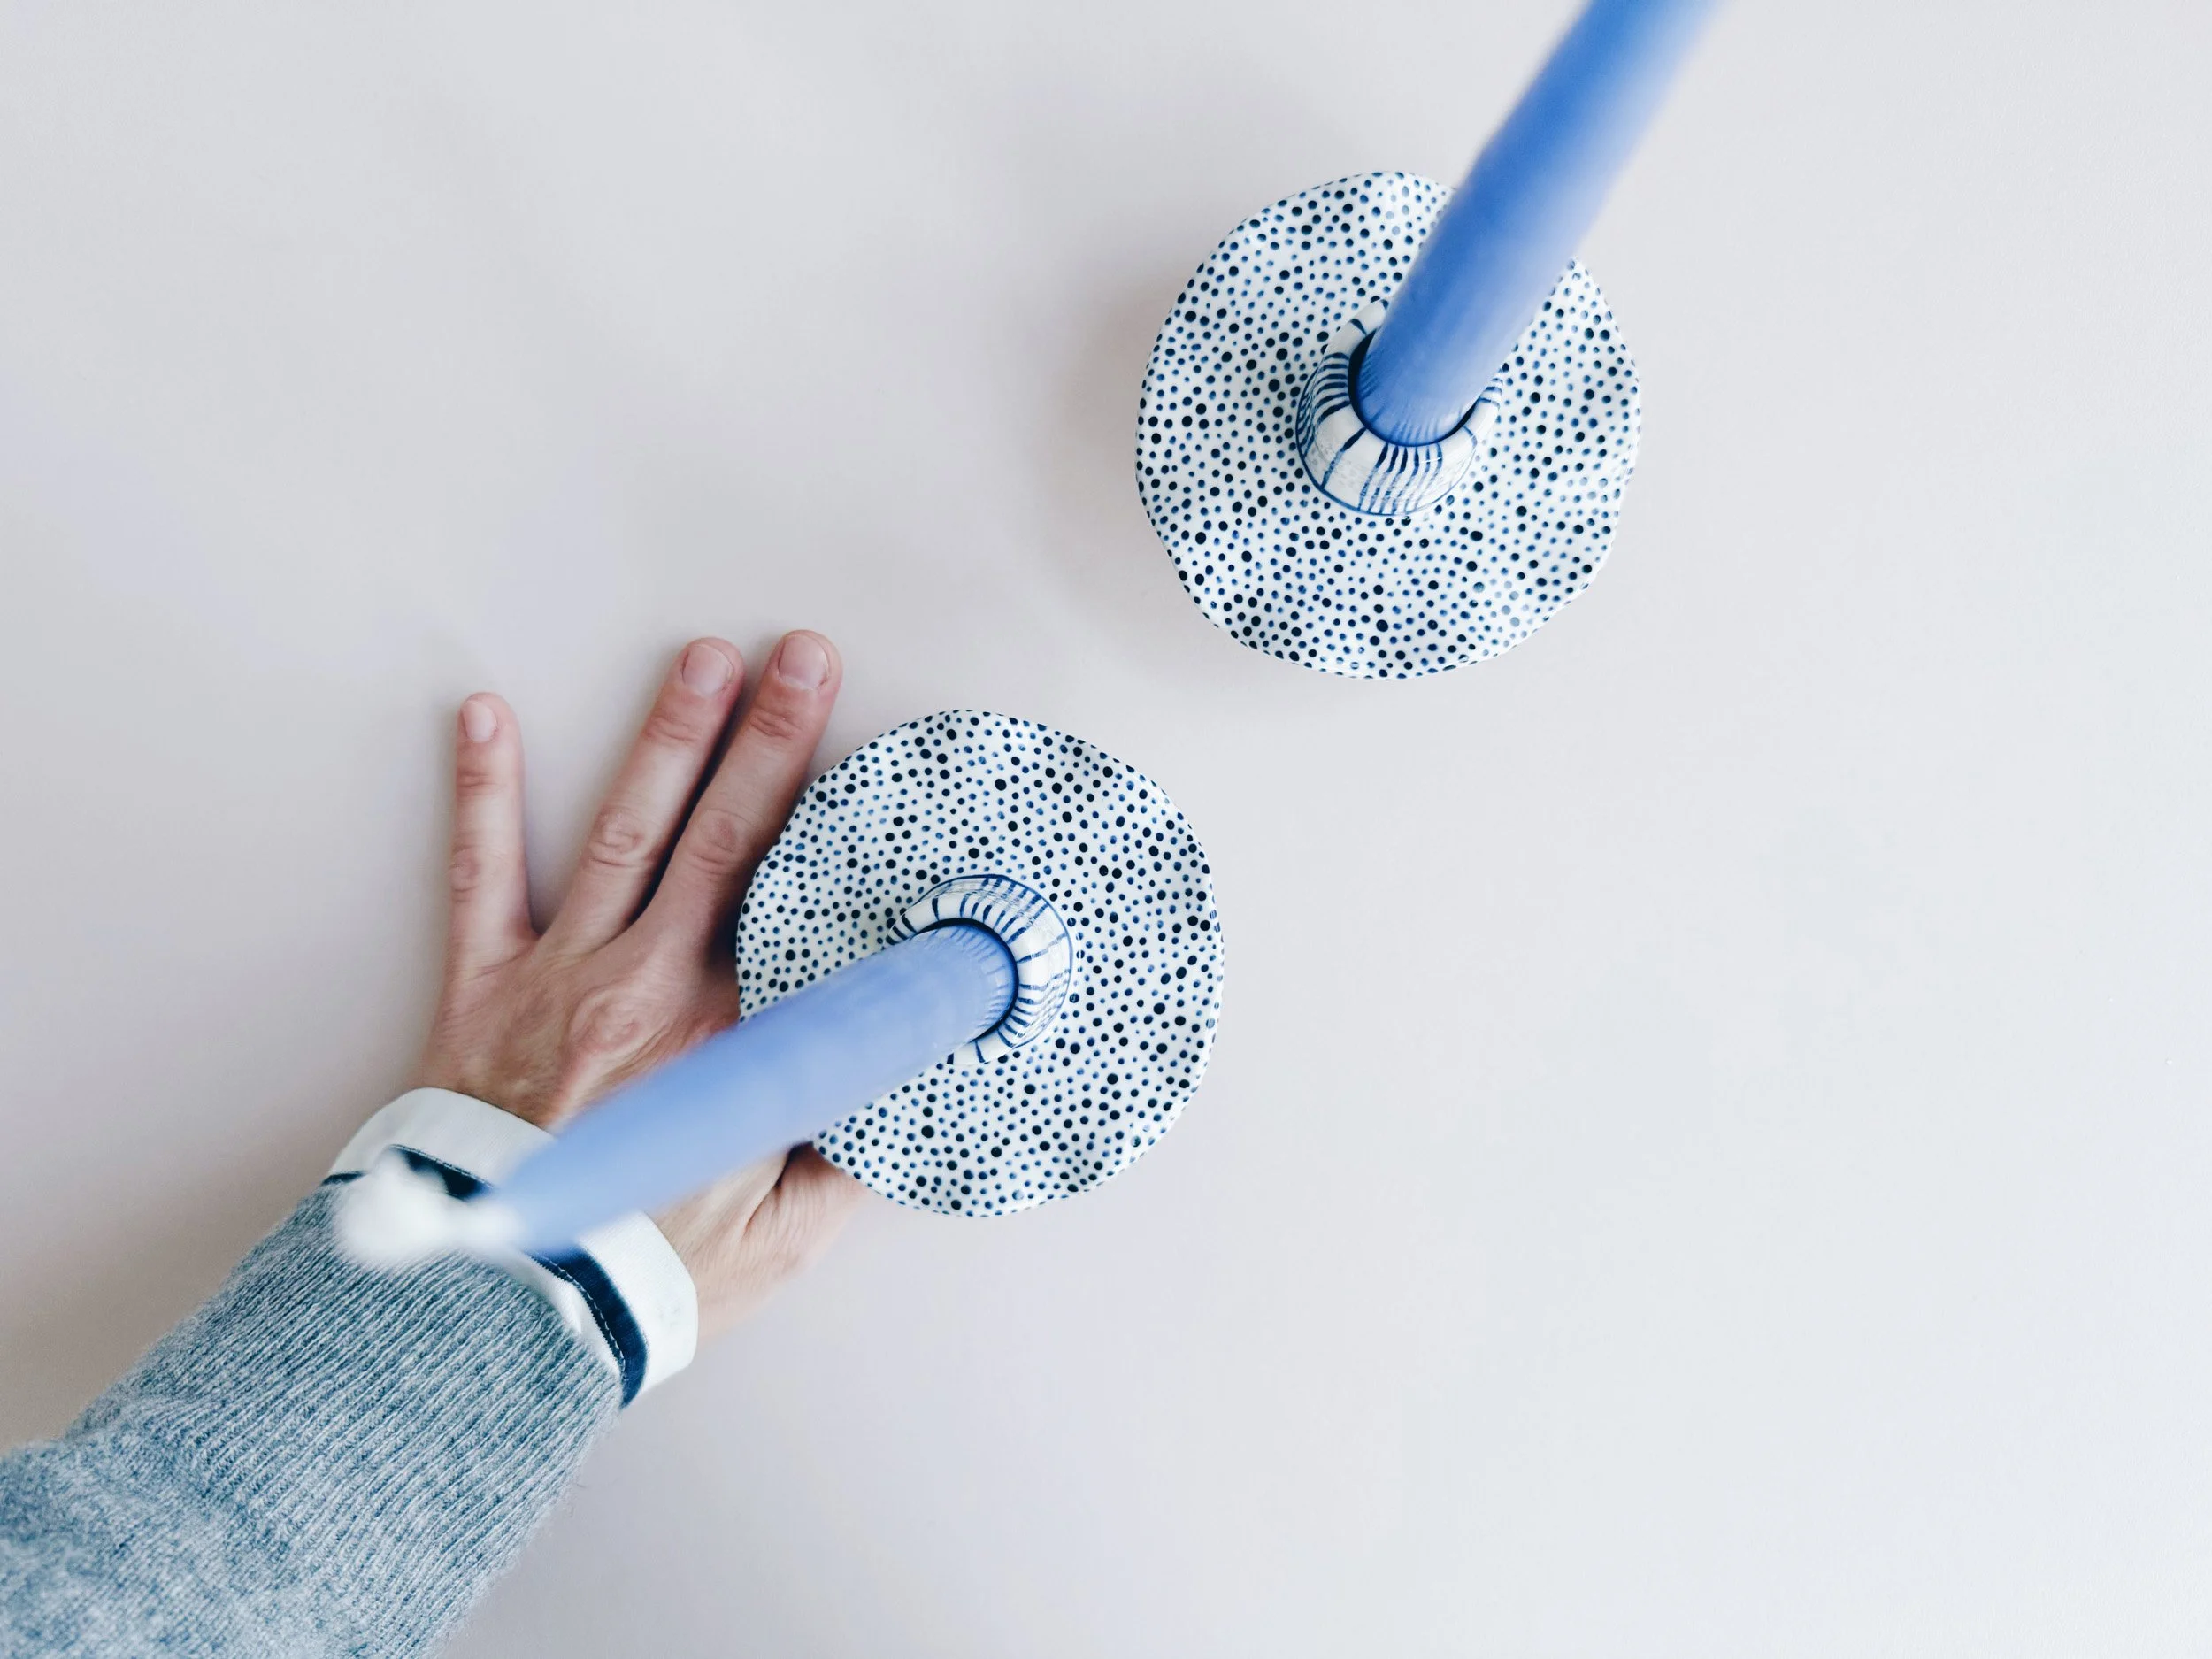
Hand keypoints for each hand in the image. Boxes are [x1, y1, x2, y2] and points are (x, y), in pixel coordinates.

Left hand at [415, 631, 865, 1338]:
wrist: (500, 1314)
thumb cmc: (647, 1272)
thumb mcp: (787, 1231)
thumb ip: (853, 1147)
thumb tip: (912, 1082)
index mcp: (733, 1035)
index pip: (802, 906)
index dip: (841, 829)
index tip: (880, 764)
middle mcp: (650, 983)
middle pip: (726, 839)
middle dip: (771, 738)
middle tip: (803, 656)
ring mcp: (560, 976)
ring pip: (625, 832)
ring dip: (667, 737)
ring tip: (701, 658)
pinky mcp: (481, 989)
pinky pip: (478, 876)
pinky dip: (479, 792)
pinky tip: (481, 715)